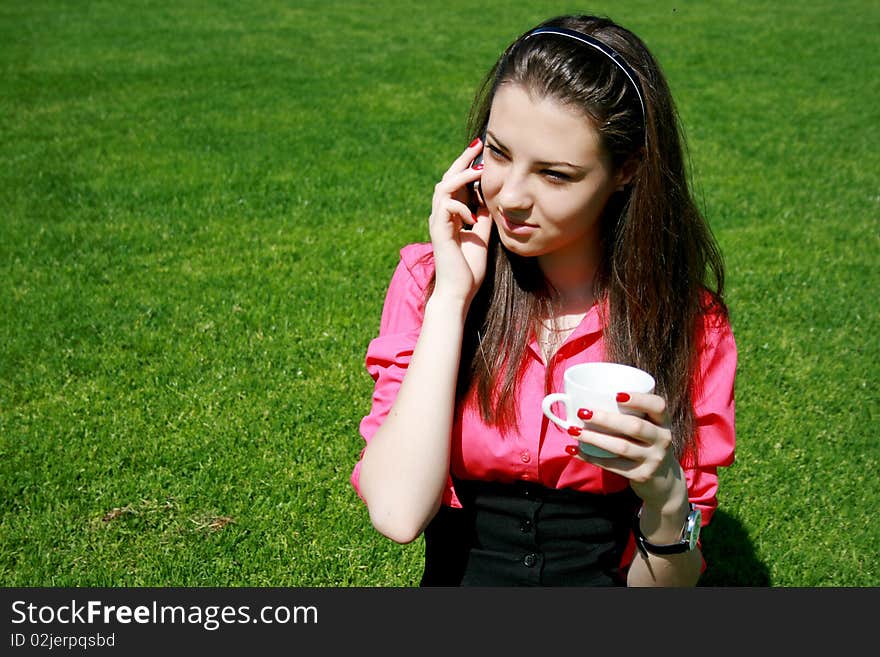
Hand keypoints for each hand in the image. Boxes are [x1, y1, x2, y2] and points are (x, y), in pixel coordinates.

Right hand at [428, 138, 492, 305]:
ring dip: (461, 176)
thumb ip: (483, 216)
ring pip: (443, 188)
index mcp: (452, 216)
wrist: (458, 291)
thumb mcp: (482, 235)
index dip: (467, 166)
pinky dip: (461, 207)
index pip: (457, 184)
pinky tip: (473, 217)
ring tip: (479, 170)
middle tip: (477, 145)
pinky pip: (446, 208)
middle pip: (447, 178)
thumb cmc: (469, 268)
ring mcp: (438, 222)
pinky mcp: (439, 232)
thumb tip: (492, 199)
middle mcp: (442, 216)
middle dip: (462, 160)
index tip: (482, 151)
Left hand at [566, 392, 687, 513]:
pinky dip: (590, 457)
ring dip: (594, 438)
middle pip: (634, 426)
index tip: (616, 395)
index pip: (658, 406)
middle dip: (606, 419)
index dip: (639, 399)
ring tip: (573, 430)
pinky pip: (611, 465)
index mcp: (663, 421)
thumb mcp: (649, 426)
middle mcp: (662, 439)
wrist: (664, 480)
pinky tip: (574, 450)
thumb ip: (632, 412)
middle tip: (582, 412)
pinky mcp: (640, 475)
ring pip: (621, 446)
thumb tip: (588, 395)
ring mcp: (653, 459)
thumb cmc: (646, 443)